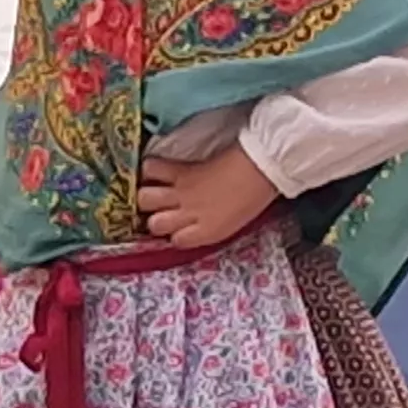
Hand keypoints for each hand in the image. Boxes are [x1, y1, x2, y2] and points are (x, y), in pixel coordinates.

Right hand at [133, 149, 280, 249]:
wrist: (262, 167)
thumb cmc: (254, 197)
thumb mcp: (232, 226)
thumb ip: (207, 229)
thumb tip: (190, 227)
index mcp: (206, 232)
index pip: (176, 241)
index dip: (176, 235)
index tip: (178, 230)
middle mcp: (189, 215)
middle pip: (154, 223)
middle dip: (155, 219)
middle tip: (161, 212)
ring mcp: (182, 191)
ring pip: (145, 198)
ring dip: (146, 196)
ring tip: (152, 193)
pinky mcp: (180, 169)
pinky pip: (151, 169)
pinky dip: (148, 170)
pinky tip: (152, 172)